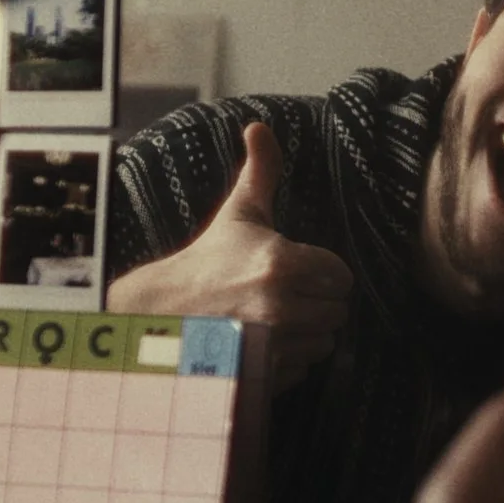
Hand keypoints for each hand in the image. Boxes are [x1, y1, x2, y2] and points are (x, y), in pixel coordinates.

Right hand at [105, 122, 353, 383]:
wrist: (161, 313)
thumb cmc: (207, 261)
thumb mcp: (238, 213)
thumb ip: (261, 171)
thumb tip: (259, 126)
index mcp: (282, 263)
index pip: (342, 276)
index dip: (322, 272)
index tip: (295, 270)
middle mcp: (282, 306)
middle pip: (338, 312)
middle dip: (317, 303)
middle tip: (282, 295)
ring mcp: (274, 346)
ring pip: (324, 343)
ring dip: (306, 334)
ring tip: (272, 319)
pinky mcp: (267, 376)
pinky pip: (304, 370)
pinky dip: (290, 361)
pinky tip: (262, 344)